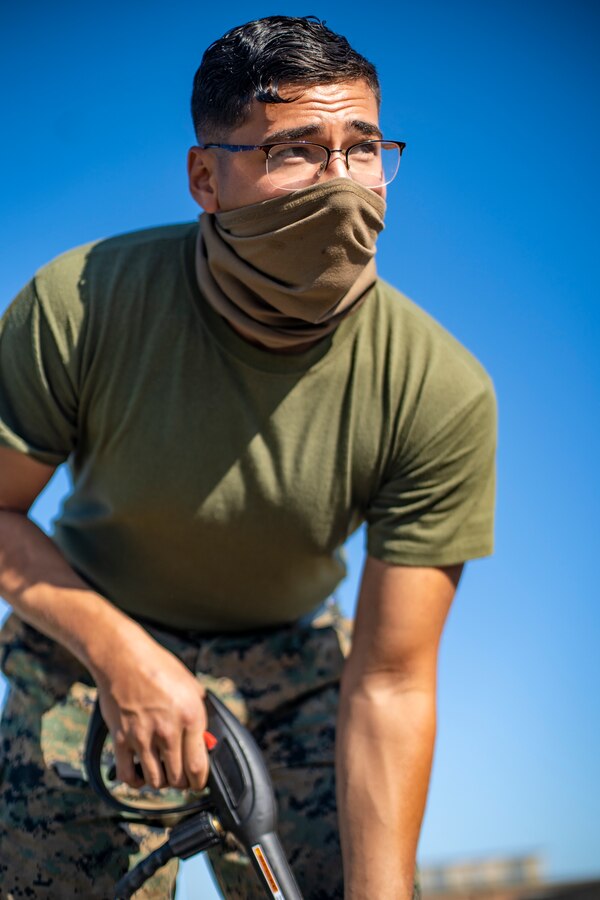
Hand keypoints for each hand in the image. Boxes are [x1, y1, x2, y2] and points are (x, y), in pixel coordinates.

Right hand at [94, 631, 208, 790]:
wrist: (123, 657)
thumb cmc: (159, 667)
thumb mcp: (191, 686)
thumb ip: (199, 714)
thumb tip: (206, 740)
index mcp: (190, 716)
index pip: (199, 766)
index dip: (200, 782)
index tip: (198, 783)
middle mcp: (168, 730)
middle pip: (178, 778)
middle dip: (182, 783)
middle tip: (181, 778)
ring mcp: (143, 736)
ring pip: (156, 781)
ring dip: (161, 783)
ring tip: (163, 774)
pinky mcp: (121, 739)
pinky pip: (128, 775)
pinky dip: (136, 781)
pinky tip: (141, 775)